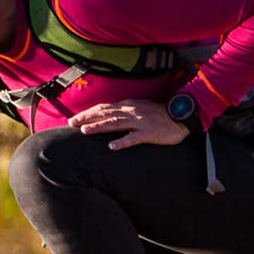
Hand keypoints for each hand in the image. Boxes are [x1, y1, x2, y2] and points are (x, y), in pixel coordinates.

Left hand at [67, 100, 190, 149]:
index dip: (88, 112)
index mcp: (129, 106)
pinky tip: (112, 147)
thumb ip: (125, 111)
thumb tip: (109, 115)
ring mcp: (140, 122)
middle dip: (87, 118)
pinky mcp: (149, 133)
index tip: (75, 118)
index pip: (104, 108)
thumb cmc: (160, 114)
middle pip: (105, 114)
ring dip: (98, 127)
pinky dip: (122, 142)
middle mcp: (131, 112)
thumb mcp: (140, 108)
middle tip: (71, 123)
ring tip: (84, 132)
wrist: (181, 116)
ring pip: (115, 124)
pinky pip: (134, 138)